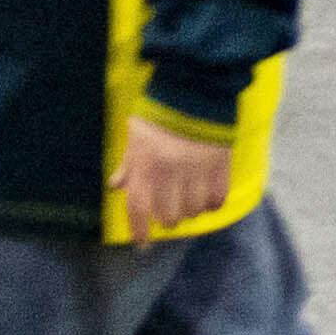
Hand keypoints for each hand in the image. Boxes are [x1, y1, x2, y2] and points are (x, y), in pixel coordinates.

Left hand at [110, 116, 236, 237]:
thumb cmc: (158, 114)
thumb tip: (116, 186)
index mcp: (145, 167)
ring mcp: (196, 172)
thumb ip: (128, 164)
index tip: (143, 244)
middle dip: (167, 217)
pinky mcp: (219, 167)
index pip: (139, 211)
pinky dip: (211, 203)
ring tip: (189, 200)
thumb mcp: (136, 136)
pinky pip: (216, 200)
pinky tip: (207, 195)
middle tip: (169, 209)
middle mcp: (169, 175)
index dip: (140, 232)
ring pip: (192, 212)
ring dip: (189, 210)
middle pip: (168, 217)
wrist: (194, 90)